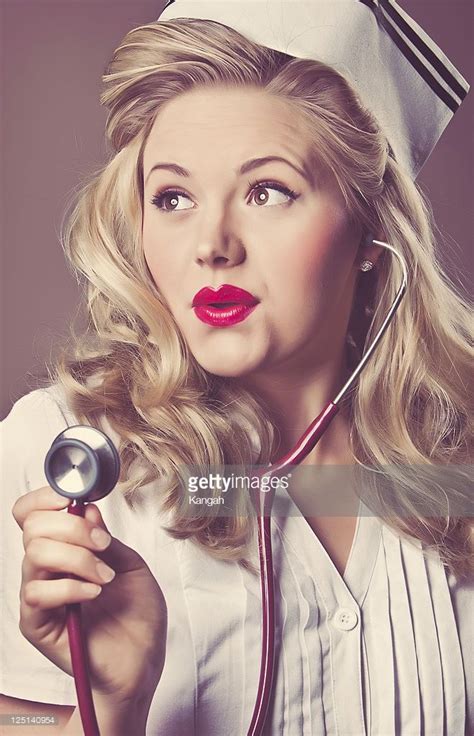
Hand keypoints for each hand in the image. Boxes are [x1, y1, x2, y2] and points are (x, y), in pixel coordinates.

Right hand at [12, 486, 166, 704]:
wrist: (142, 662)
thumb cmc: (137, 615)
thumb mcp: (130, 564)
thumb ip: (105, 537)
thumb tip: (85, 507)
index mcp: (65, 549)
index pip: (31, 514)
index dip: (44, 498)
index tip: (72, 499)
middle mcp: (46, 569)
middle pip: (33, 527)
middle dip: (73, 527)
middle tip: (102, 545)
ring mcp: (39, 595)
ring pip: (35, 554)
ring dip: (77, 558)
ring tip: (105, 576)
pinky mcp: (37, 624)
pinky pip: (37, 593)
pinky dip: (71, 586)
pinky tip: (94, 593)